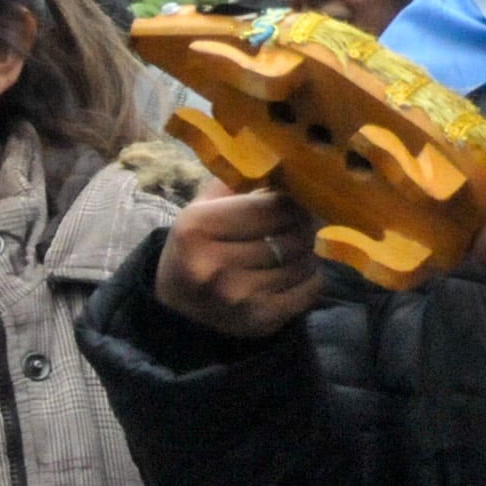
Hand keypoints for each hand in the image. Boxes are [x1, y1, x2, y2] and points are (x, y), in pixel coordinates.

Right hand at [155, 188, 323, 341]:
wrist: (174, 304)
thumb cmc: (197, 246)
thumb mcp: (203, 207)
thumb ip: (240, 183)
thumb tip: (288, 165)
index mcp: (198, 228)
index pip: (275, 207)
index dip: (293, 203)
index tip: (294, 203)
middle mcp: (214, 265)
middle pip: (293, 236)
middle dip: (302, 228)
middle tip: (299, 226)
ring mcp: (237, 297)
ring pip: (304, 263)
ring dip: (306, 254)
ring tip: (293, 249)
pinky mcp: (257, 320)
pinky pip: (308, 291)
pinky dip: (311, 279)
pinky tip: (296, 273)